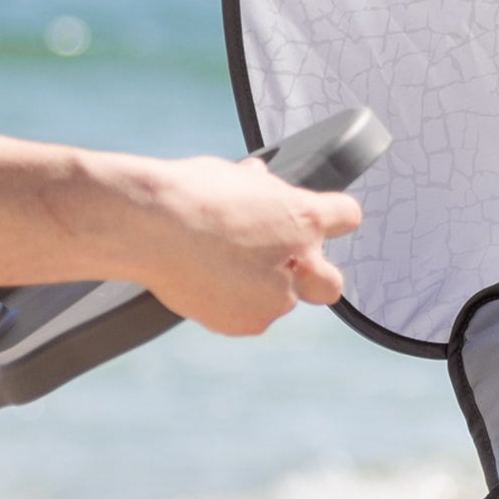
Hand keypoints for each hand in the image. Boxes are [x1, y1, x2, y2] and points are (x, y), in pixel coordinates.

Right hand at [128, 158, 358, 335]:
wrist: (151, 227)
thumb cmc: (189, 194)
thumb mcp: (231, 176)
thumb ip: (256, 188)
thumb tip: (256, 179)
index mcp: (305, 217)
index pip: (346, 217)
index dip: (330, 218)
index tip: (309, 220)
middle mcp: (301, 263)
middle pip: (329, 285)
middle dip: (310, 278)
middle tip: (276, 265)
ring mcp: (276, 299)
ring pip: (279, 301)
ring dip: (258, 289)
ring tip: (214, 265)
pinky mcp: (247, 323)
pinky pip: (247, 316)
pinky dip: (230, 304)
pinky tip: (203, 282)